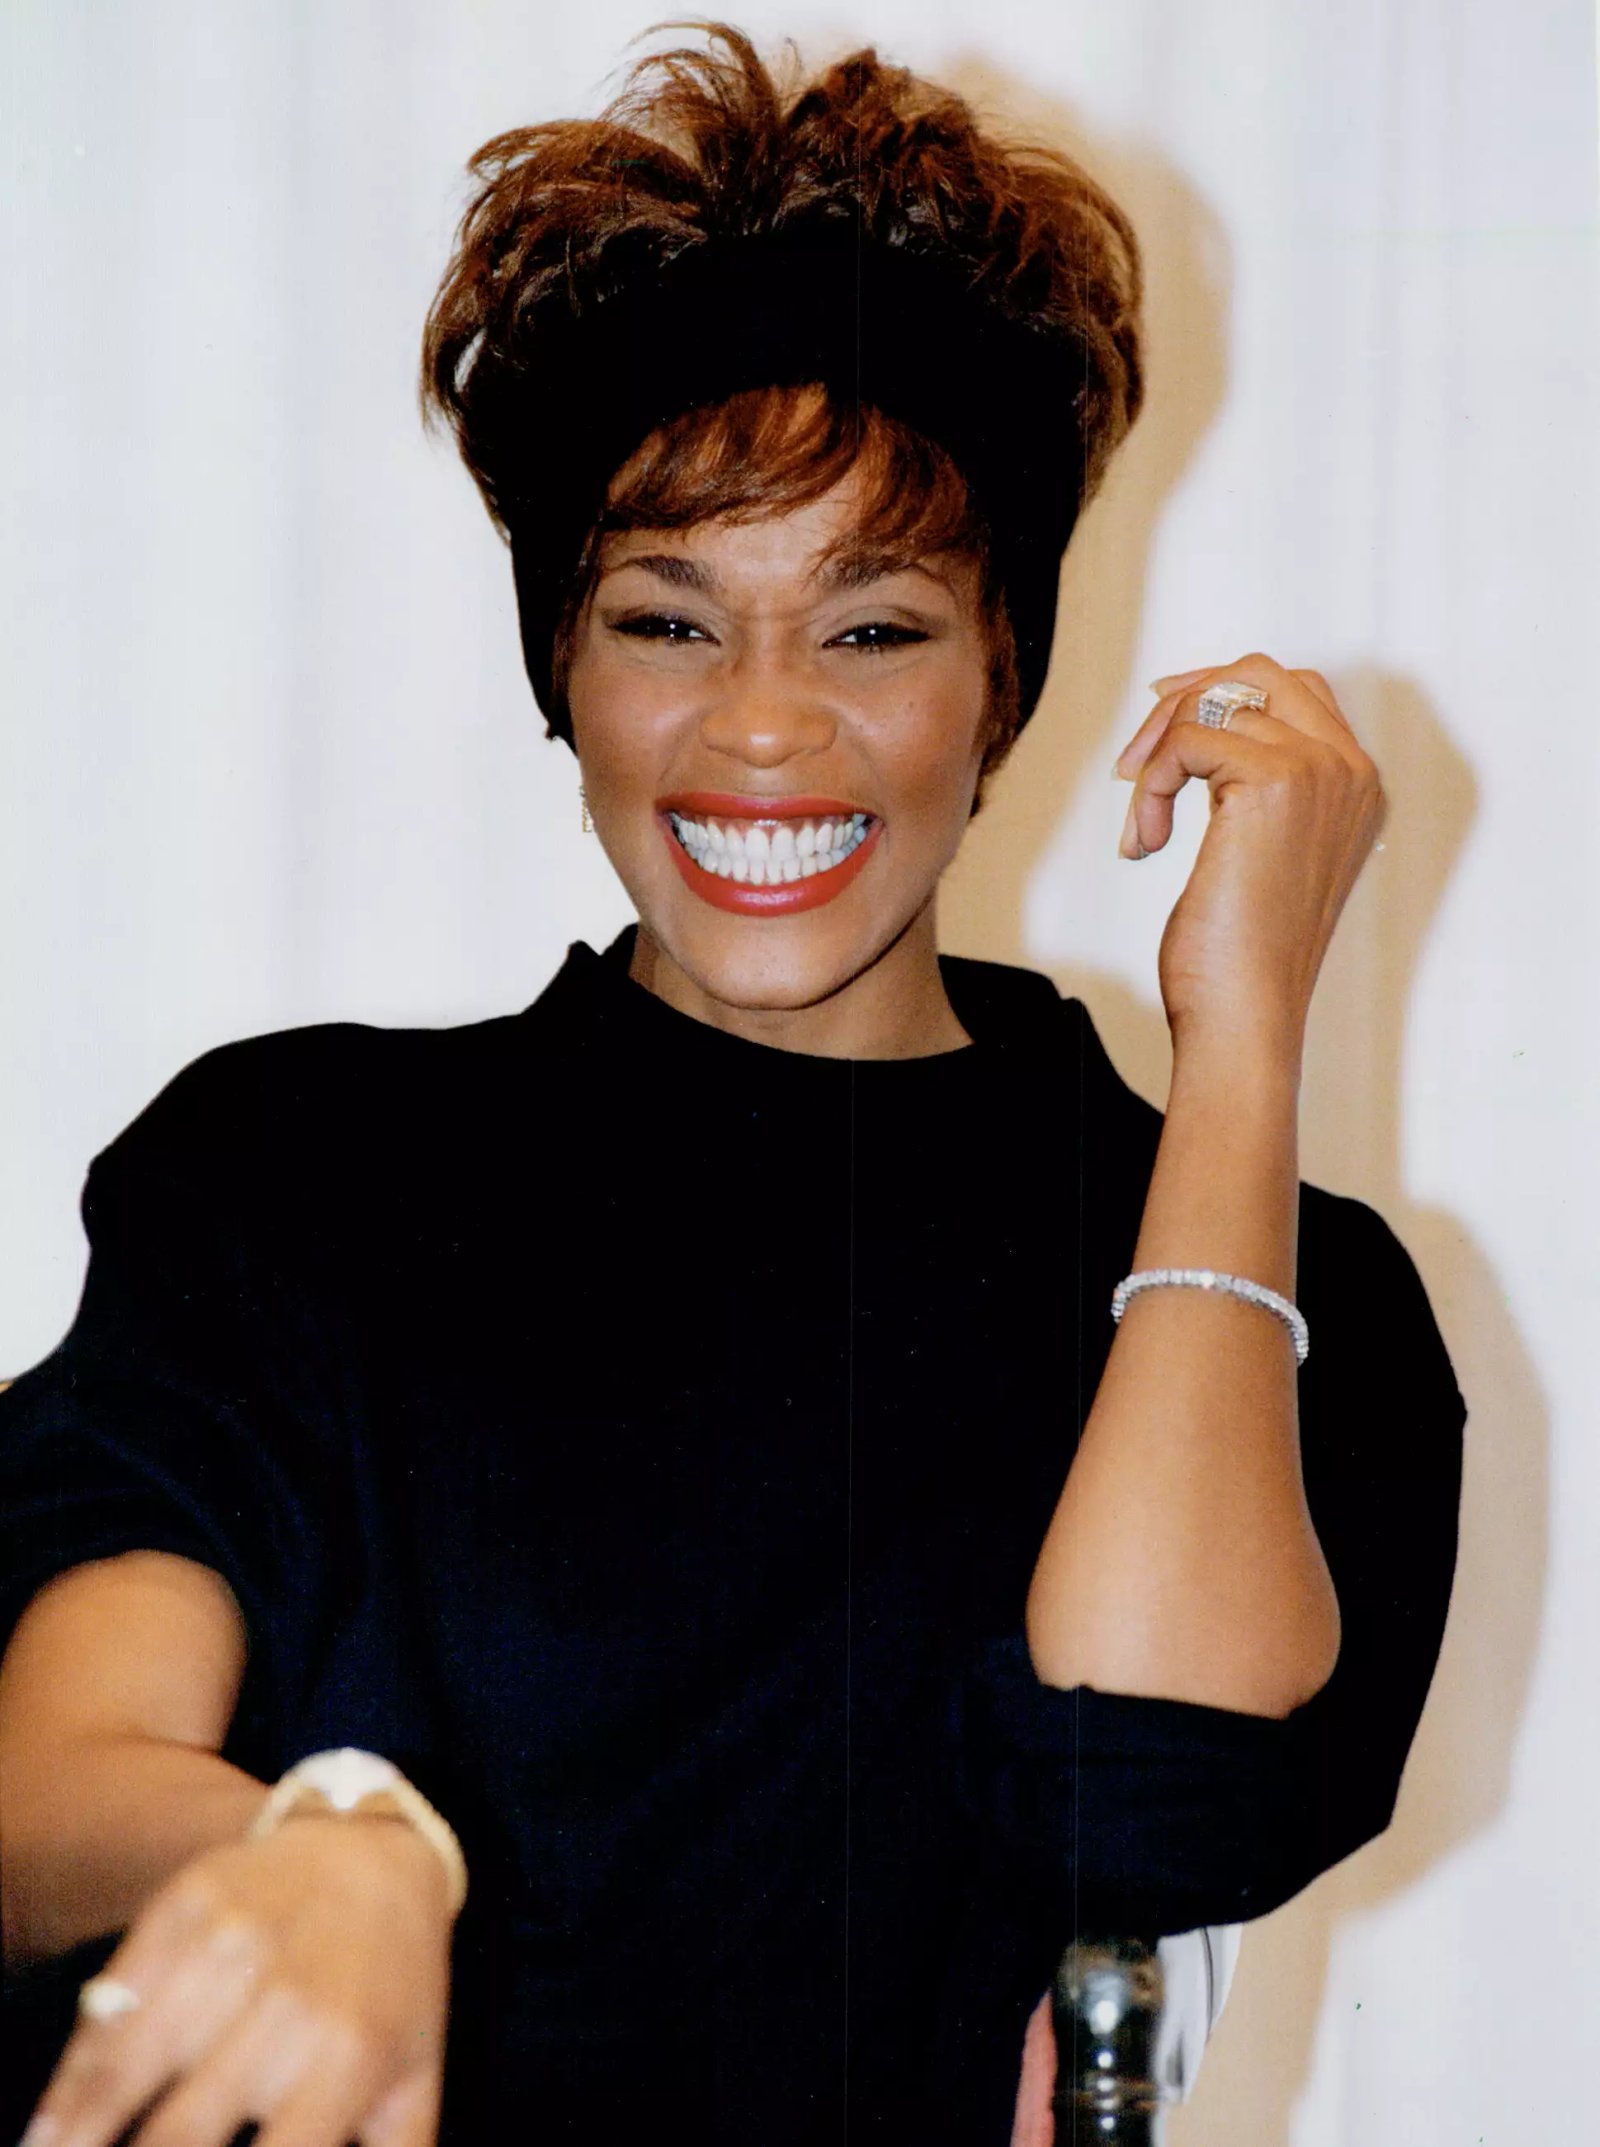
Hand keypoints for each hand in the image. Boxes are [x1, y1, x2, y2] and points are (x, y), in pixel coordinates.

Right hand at [24, 1816, 452, 2146]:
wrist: (372, 1850)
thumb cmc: (392, 1987)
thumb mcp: (412, 2081)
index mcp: (348, 2058)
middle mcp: (286, 2002)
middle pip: (178, 2135)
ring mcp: (228, 1946)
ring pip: (126, 2072)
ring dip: (82, 2135)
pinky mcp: (183, 1906)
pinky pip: (110, 2005)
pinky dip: (72, 2076)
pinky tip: (51, 2127)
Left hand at [1114, 654, 1385, 1055]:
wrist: (1246, 1014)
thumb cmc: (1241, 956)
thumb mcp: (1257, 855)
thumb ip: (1252, 791)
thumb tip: (1192, 726)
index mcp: (1358, 787)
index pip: (1296, 690)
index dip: (1221, 692)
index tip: (1163, 723)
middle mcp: (1350, 770)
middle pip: (1260, 673)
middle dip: (1184, 701)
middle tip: (1134, 760)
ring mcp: (1319, 771)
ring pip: (1214, 704)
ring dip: (1155, 756)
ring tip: (1142, 825)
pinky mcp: (1273, 782)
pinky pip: (1186, 740)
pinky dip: (1149, 787)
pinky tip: (1145, 845)